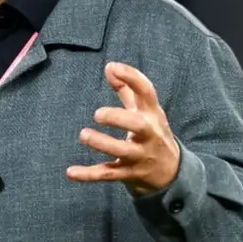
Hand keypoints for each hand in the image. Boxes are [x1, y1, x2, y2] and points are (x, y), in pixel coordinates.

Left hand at [66, 62, 180, 195]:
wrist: (171, 173)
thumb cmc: (152, 133)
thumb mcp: (146, 112)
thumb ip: (128, 90)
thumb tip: (110, 67)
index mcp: (152, 115)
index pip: (147, 92)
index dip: (132, 77)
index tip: (112, 67)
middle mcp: (149, 135)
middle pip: (138, 125)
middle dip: (119, 118)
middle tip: (97, 114)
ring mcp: (139, 156)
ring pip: (122, 151)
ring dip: (102, 144)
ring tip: (84, 135)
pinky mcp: (128, 173)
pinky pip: (108, 174)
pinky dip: (88, 174)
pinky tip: (70, 172)